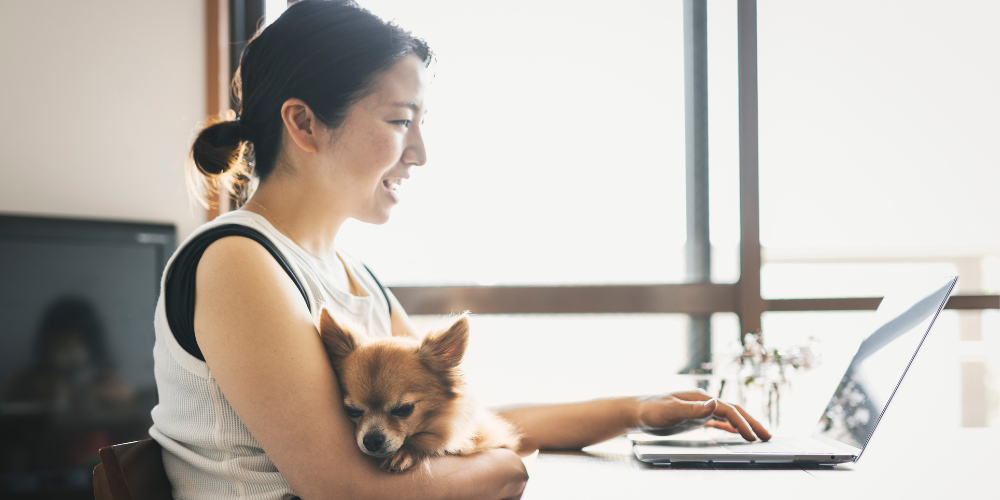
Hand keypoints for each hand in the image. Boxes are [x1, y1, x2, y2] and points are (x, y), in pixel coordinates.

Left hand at [633, 390, 770, 441]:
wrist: (636, 412)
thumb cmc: (651, 410)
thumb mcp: (670, 410)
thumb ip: (692, 409)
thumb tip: (714, 403)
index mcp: (700, 399)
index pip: (727, 410)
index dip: (741, 423)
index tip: (752, 437)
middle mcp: (702, 402)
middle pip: (733, 411)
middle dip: (751, 423)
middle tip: (767, 436)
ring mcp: (699, 410)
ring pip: (728, 416)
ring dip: (743, 425)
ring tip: (758, 436)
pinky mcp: (693, 418)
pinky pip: (717, 422)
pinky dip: (729, 427)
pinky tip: (736, 433)